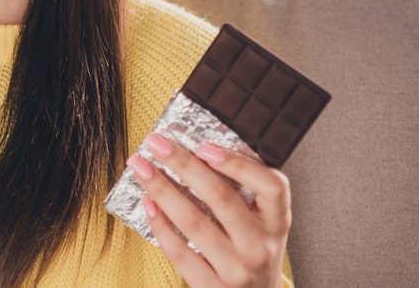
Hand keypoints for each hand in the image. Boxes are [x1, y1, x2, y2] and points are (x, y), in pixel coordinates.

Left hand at [128, 133, 289, 287]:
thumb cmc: (254, 251)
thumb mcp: (263, 222)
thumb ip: (243, 191)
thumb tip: (195, 152)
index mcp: (277, 222)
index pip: (271, 186)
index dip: (237, 163)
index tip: (204, 146)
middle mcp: (260, 246)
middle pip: (221, 197)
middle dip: (183, 165)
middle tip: (156, 144)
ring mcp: (237, 269)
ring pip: (194, 222)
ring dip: (162, 189)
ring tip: (141, 168)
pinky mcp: (212, 286)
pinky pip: (179, 252)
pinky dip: (160, 224)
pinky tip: (148, 202)